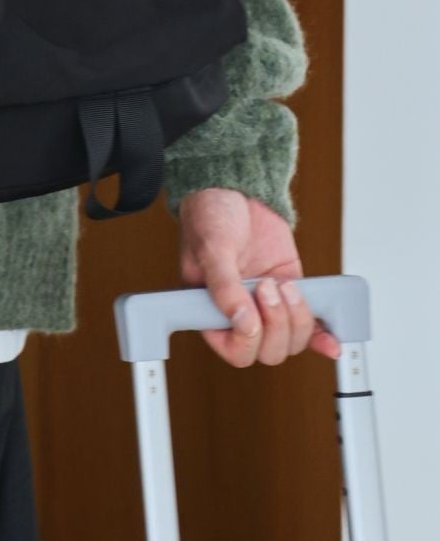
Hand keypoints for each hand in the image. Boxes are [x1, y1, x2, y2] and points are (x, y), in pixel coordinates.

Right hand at [176, 188, 341, 366]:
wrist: (235, 189)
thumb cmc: (210, 215)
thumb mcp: (212, 248)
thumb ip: (224, 287)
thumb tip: (244, 322)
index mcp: (212, 309)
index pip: (234, 349)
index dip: (247, 340)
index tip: (252, 314)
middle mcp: (240, 312)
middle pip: (268, 350)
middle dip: (276, 323)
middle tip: (268, 286)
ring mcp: (268, 305)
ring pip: (292, 341)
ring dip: (296, 318)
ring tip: (285, 285)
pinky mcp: (291, 294)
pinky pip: (310, 327)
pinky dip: (322, 337)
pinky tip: (330, 340)